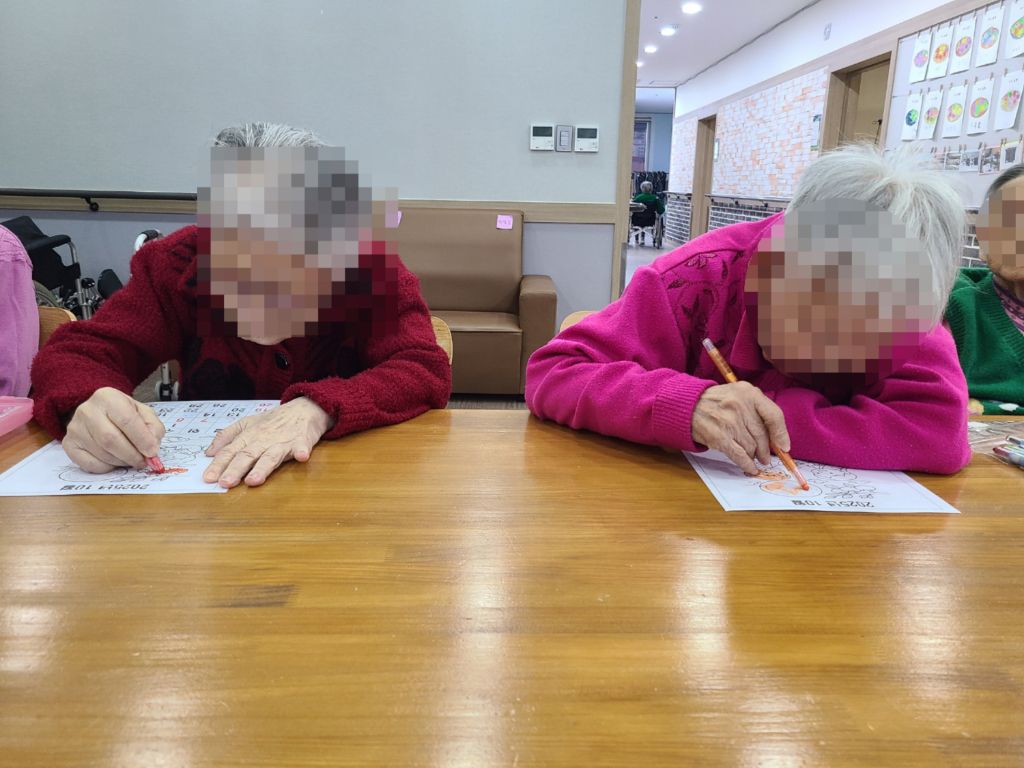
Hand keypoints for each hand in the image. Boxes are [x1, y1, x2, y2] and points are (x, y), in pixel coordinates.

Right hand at [63, 387, 165, 472]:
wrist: (101, 413)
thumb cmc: (124, 414)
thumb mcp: (144, 413)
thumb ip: (153, 428)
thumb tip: (151, 447)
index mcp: (108, 397)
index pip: (127, 420)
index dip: (142, 439)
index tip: (152, 452)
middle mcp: (87, 410)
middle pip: (111, 439)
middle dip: (131, 454)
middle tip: (143, 461)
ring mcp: (75, 428)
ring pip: (102, 453)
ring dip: (121, 461)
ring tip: (130, 458)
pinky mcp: (69, 444)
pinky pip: (90, 464)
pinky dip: (107, 467)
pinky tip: (114, 461)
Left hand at [202, 397, 333, 487]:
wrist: (303, 408)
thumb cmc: (274, 420)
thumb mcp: (246, 423)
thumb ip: (226, 437)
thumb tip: (208, 453)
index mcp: (248, 436)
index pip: (230, 451)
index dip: (218, 464)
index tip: (208, 478)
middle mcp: (262, 440)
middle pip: (247, 455)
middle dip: (235, 469)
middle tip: (225, 483)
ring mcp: (282, 441)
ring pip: (270, 456)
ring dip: (262, 468)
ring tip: (253, 480)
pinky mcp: (301, 441)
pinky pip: (301, 447)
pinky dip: (301, 451)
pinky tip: (301, 457)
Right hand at [691, 382, 790, 473]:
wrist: (687, 405)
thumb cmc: (718, 401)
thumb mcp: (739, 394)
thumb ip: (758, 409)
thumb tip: (777, 437)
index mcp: (748, 393)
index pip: (774, 415)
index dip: (781, 434)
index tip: (784, 446)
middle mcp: (740, 406)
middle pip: (762, 435)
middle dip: (766, 450)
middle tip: (766, 457)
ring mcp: (729, 422)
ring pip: (752, 447)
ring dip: (754, 456)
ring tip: (754, 458)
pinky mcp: (719, 437)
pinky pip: (739, 455)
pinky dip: (747, 464)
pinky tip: (750, 468)